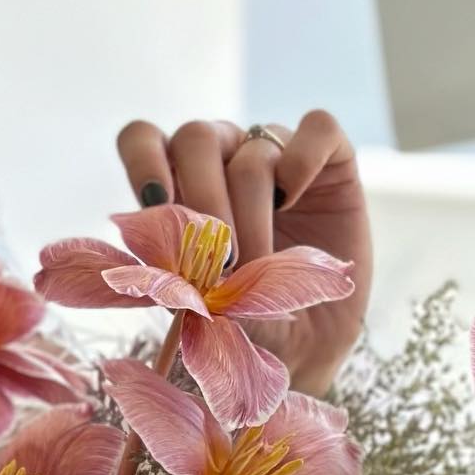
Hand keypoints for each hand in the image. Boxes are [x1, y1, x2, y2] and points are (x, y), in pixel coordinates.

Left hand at [116, 110, 370, 397]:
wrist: (302, 347)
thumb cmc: (241, 319)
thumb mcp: (198, 302)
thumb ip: (176, 269)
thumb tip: (161, 253)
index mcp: (178, 182)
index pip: (145, 139)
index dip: (143, 158)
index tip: (154, 201)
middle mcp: (223, 157)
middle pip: (197, 139)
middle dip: (204, 198)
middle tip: (221, 260)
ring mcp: (275, 153)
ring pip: (254, 152)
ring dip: (253, 213)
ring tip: (260, 266)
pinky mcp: (330, 160)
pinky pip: (318, 128)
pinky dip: (305, 158)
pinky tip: (295, 200)